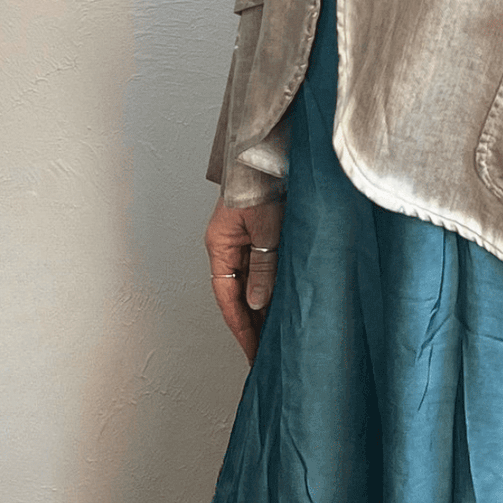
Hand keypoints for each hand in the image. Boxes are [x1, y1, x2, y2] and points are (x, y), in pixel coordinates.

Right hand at [204, 193, 284, 363]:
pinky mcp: (261, 230)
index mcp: (220, 244)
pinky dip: (271, 285)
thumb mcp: (265, 228)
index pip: (227, 298)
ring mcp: (244, 238)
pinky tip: (282, 301)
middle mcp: (229, 244)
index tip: (251, 352)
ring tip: (276, 335)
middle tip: (266, 353)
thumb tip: (257, 303)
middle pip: (238, 293)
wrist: (272, 150)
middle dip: (252, 323)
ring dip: (263, 306)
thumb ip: (262, 266)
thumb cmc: (263, 180)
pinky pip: (263, 266)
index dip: (240, 327)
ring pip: (252, 281)